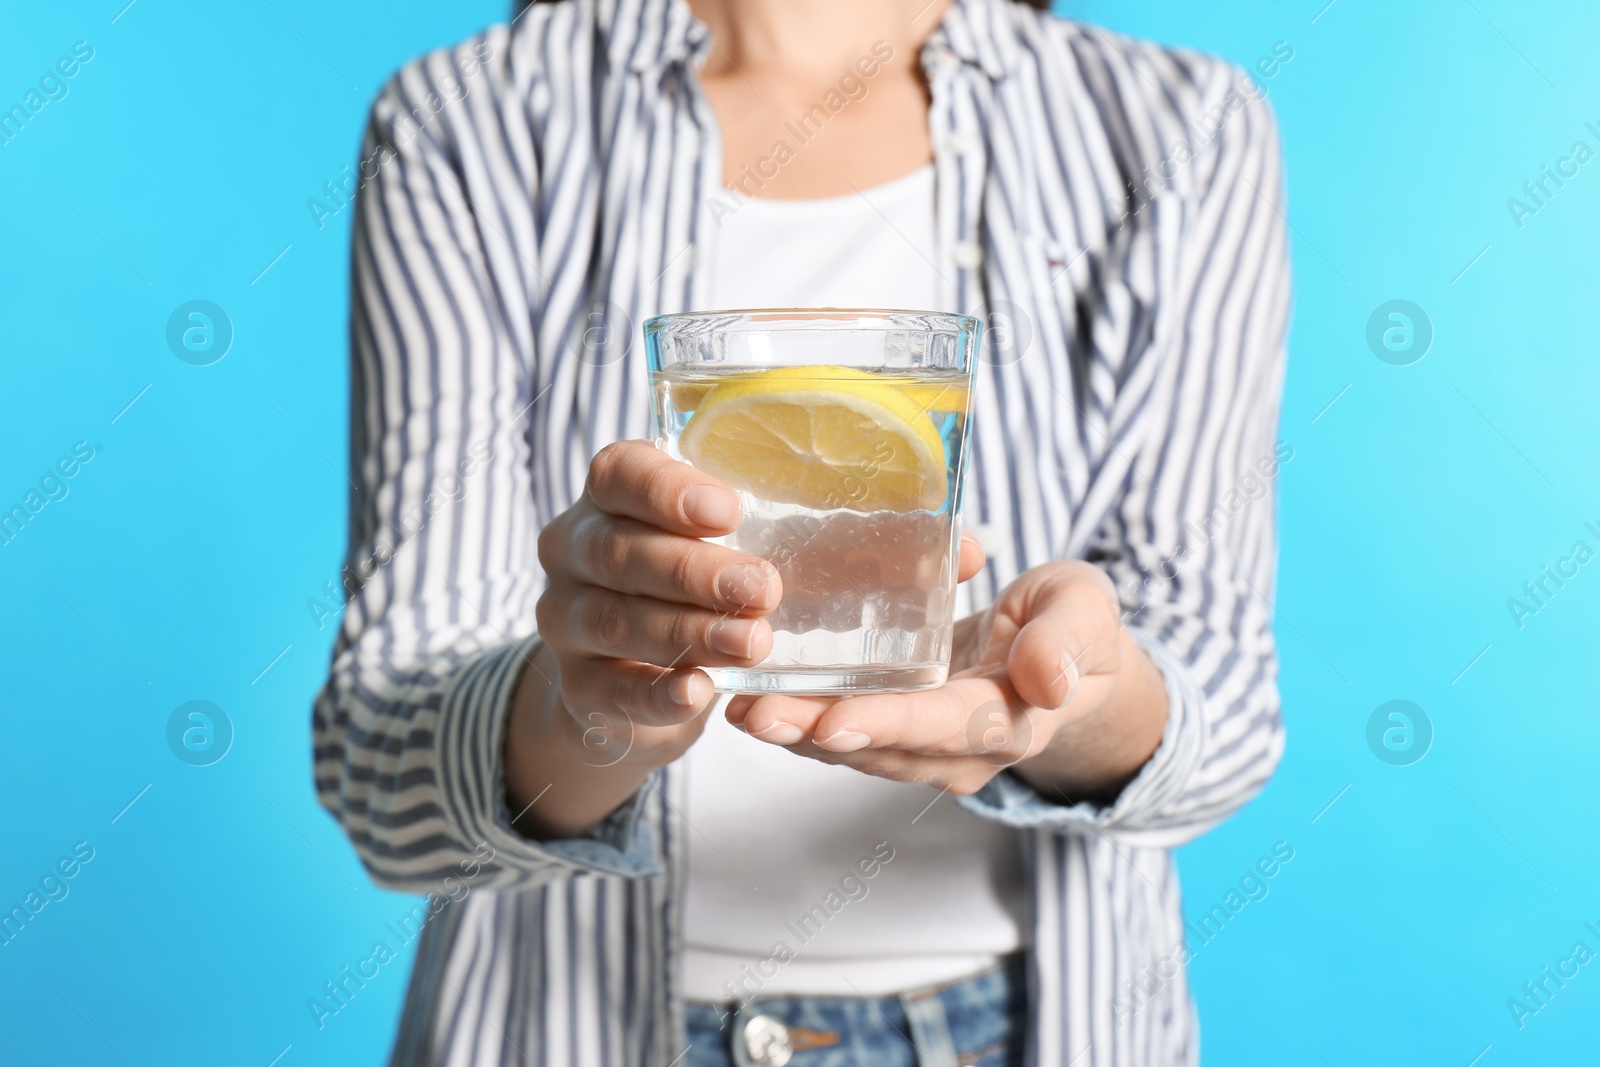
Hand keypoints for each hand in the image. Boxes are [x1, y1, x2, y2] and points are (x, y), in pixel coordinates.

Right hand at [529, 440, 781, 770]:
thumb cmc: (684, 586)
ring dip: (689, 632)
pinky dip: (657, 693)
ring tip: (752, 642)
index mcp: (605, 499)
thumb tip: (824, 514)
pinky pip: (612, 690)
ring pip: (617, 620)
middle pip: (620, 552)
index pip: (618, 474)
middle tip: (763, 588)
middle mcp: (572, 553)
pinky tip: (699, 691)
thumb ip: (737, 522)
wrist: (632, 679)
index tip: (729, 511)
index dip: (668, 490)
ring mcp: (565, 621)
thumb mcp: (706, 542)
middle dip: (695, 572)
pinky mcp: (577, 686)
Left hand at [726, 560, 1168, 803]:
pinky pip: (838, 731)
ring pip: (849, 746)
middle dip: (813, 733)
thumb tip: (1048, 681)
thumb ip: (1067, 639)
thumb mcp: (1085, 612)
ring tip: (732, 704)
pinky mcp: (893, 731)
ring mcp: (922, 748)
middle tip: (752, 713)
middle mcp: (958, 750)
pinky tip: (742, 695)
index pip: (946, 727)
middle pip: (880, 747)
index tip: (834, 721)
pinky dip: (793, 717)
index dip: (890, 726)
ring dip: (790, 730)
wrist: (1067, 662)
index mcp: (1010, 721)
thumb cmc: (1075, 625)